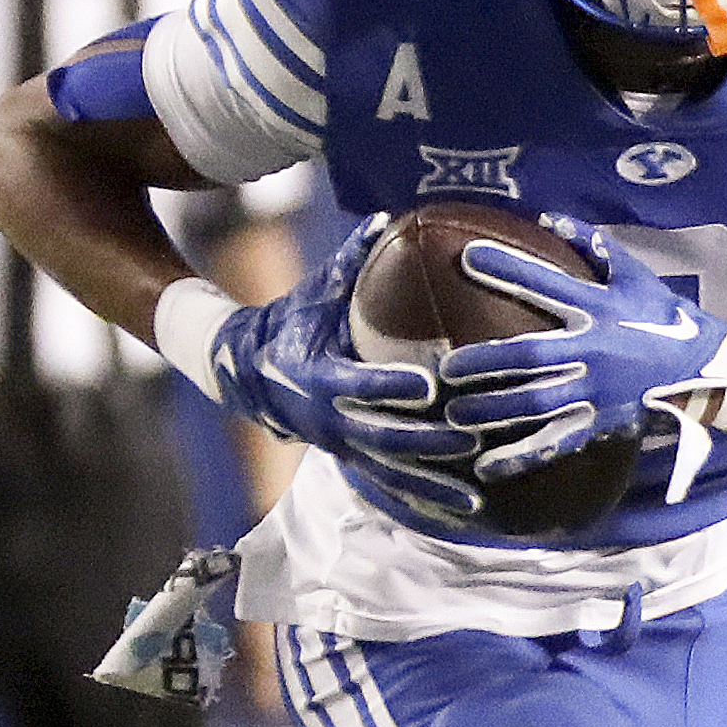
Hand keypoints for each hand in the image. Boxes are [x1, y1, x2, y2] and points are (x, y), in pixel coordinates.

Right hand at [210, 218, 478, 519]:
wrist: (250, 373)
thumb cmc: (294, 322)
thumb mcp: (317, 292)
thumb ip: (350, 260)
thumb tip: (385, 219)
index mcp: (320, 375)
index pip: (359, 383)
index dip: (391, 385)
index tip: (427, 384)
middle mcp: (331, 418)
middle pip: (383, 435)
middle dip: (426, 440)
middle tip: (470, 438)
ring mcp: (343, 444)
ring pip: (392, 469)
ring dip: (434, 481)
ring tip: (476, 491)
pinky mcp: (355, 460)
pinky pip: (394, 485)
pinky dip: (429, 497)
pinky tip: (468, 508)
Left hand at [438, 219, 726, 489]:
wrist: (705, 370)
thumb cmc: (662, 317)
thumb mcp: (634, 275)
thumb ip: (594, 246)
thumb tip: (548, 217)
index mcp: (601, 310)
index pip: (546, 285)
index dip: (508, 269)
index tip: (466, 257)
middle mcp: (596, 352)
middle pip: (531, 356)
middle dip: (485, 360)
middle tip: (446, 366)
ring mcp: (597, 392)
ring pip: (537, 404)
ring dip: (494, 410)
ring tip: (455, 414)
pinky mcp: (600, 422)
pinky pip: (557, 442)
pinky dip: (522, 456)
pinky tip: (487, 467)